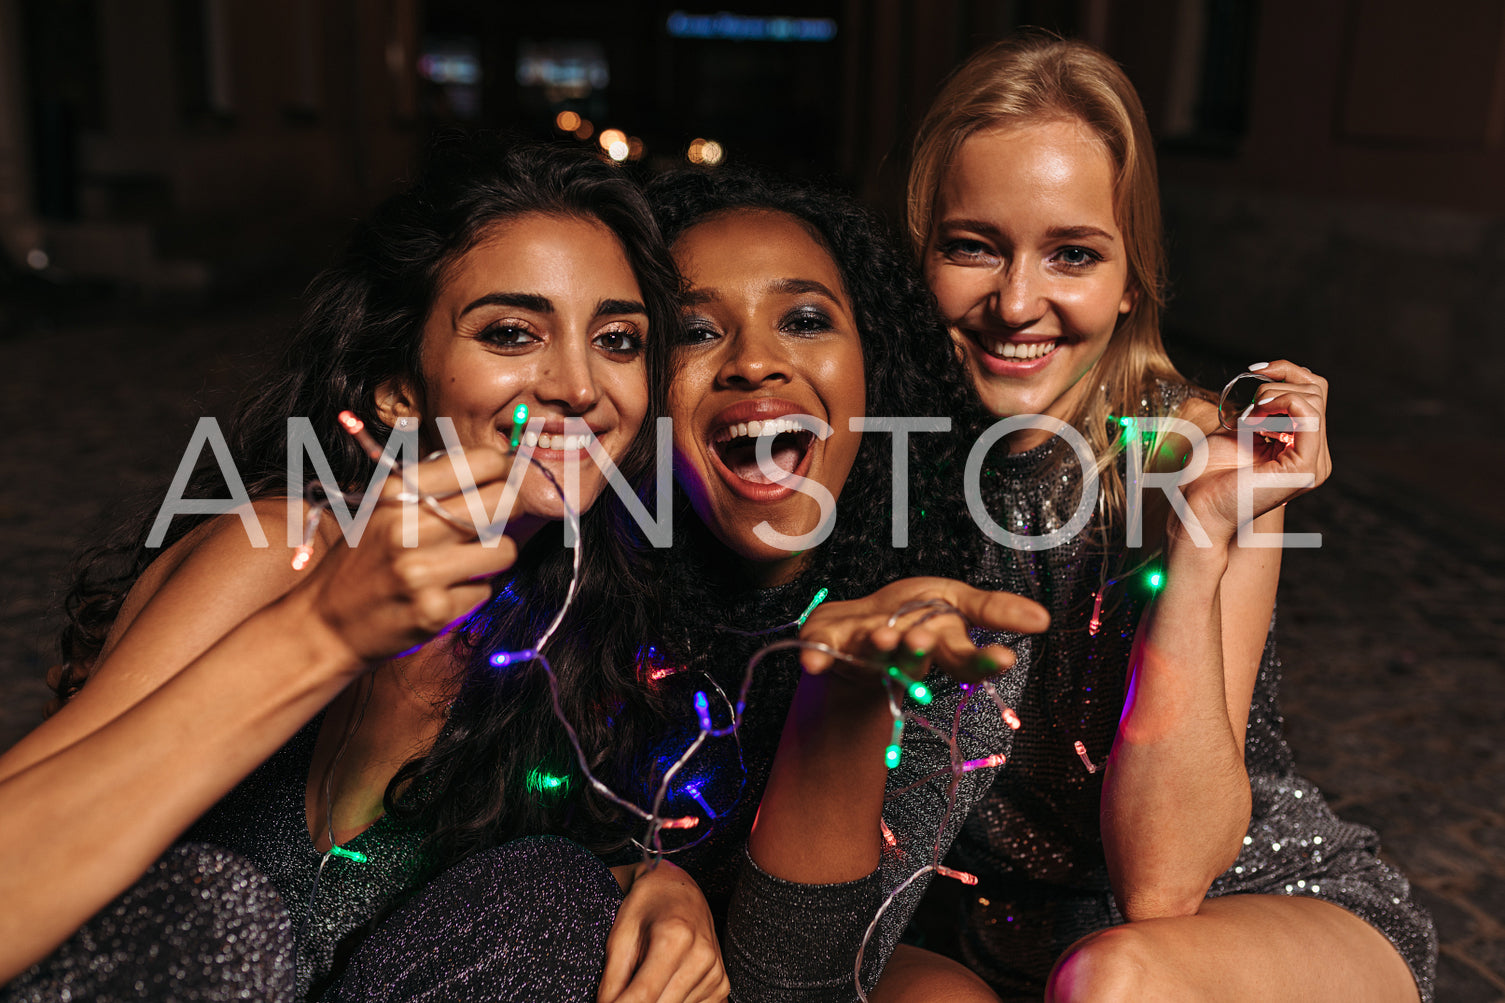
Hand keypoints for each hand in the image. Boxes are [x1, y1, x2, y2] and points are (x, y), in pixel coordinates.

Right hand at [294, 445, 521, 661]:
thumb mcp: (383, 509)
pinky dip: (472, 592)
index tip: (508, 476)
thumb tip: (498, 466)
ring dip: (494, 557)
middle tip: (504, 515)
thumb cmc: (363, 562)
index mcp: (397, 494)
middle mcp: (408, 528)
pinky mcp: (434, 611)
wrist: (325, 626)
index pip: (479, 463)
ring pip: (504, 551)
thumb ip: (432, 487)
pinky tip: (445, 592)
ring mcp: (422, 572)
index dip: (505, 468)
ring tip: (466, 561)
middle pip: (503, 501)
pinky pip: (485, 591)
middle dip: (513, 508)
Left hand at [599, 860, 728, 1002]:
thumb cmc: (646, 905)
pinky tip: (664, 983)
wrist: (678, 889)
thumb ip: (611, 980)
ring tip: (646, 976)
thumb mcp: (620, 935)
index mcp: (675, 938)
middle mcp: (702, 956)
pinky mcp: (721, 985)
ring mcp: (715, 973)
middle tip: (622, 992)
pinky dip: (672, 1002)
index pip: (642, 996)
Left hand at [797, 577, 1048, 683]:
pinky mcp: (831, 646)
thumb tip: (1044, 620)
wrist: (856, 633)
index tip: (1005, 659)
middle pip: (919, 657)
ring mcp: (866, 653)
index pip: (966, 658)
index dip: (983, 662)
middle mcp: (904, 656)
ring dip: (880, 648)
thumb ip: (994, 609)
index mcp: (939, 645)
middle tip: (924, 641)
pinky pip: (822, 651)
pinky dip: (816, 655)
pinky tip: (810, 662)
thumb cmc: (912, 616)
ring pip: (875, 654)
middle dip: (922, 648)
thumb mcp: (956, 603)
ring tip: (884, 638)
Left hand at [1180, 361, 1331, 543]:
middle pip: (1318, 390)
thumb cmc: (1208, 473)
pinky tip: (1255, 423)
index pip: (1314, 391)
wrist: (1195, 508)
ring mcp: (1313, 463)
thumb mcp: (1238, 429)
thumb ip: (1263, 408)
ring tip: (1248, 420)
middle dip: (1279, 383)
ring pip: (1314, 398)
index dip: (1286, 371)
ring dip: (1273, 396)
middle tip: (1249, 407)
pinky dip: (1280, 404)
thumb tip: (1274, 379)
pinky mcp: (1304, 468)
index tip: (1254, 371)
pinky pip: (1309, 416)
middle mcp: (1313, 455)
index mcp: (1300, 445)